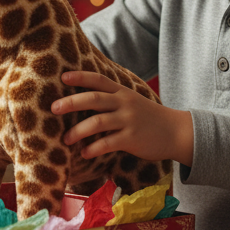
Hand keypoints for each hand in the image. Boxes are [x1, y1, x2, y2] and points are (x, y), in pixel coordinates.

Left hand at [51, 71, 192, 166]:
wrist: (175, 131)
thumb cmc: (148, 118)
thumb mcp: (131, 101)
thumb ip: (112, 99)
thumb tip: (83, 101)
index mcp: (122, 92)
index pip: (98, 80)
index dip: (80, 76)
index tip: (63, 77)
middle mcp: (124, 103)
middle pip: (93, 99)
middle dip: (71, 102)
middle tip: (54, 108)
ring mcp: (128, 121)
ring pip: (97, 122)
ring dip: (78, 131)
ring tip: (65, 139)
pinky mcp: (132, 138)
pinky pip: (108, 143)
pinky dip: (93, 148)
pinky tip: (84, 153)